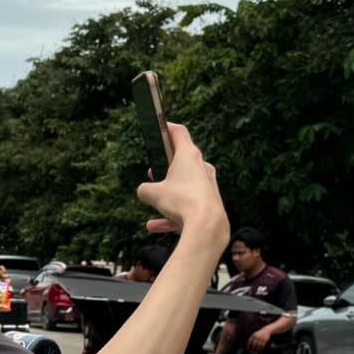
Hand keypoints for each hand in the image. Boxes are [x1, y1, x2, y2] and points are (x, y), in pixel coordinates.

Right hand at [138, 121, 226, 246]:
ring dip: (168, 193)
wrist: (208, 224)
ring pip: (184, 186)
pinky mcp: (210, 202)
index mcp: (188, 156)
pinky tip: (154, 226)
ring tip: (153, 200)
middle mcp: (201, 167)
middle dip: (167, 165)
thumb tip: (144, 192)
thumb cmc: (182, 201)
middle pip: (183, 159)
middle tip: (154, 170)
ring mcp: (207, 185)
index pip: (178, 132)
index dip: (167, 127)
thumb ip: (144, 190)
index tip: (160, 126)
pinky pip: (187, 206)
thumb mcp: (153, 194)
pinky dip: (172, 214)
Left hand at [246, 327, 270, 353]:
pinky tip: (260, 350)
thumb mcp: (255, 334)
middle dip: (252, 349)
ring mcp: (261, 338)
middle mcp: (257, 337)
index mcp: (254, 335)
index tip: (248, 349)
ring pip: (258, 345)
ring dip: (257, 350)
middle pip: (254, 344)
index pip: (250, 341)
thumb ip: (252, 338)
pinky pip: (262, 345)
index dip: (248, 346)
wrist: (267, 330)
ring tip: (256, 353)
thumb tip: (248, 344)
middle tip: (252, 352)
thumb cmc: (260, 333)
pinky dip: (261, 348)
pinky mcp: (265, 340)